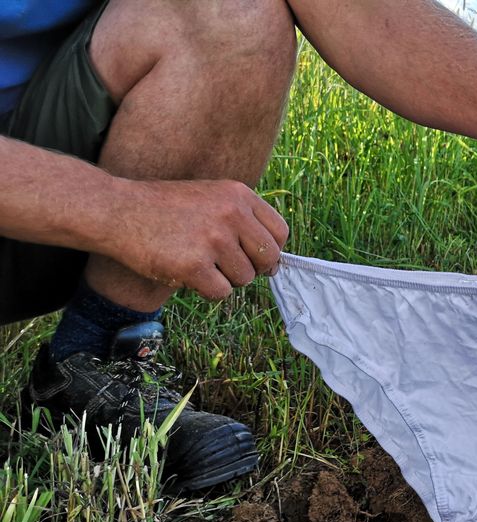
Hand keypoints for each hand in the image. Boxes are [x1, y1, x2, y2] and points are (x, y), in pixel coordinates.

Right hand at [109, 178, 289, 298]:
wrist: (116, 210)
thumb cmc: (165, 209)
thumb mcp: (210, 198)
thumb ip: (244, 222)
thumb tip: (277, 266)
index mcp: (238, 194)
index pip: (280, 232)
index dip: (272, 251)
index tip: (256, 259)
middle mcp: (231, 214)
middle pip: (268, 258)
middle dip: (251, 269)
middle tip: (224, 265)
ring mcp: (213, 239)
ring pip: (244, 278)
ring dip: (225, 279)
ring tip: (197, 262)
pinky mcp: (194, 265)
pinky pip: (221, 293)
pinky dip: (206, 290)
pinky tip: (186, 273)